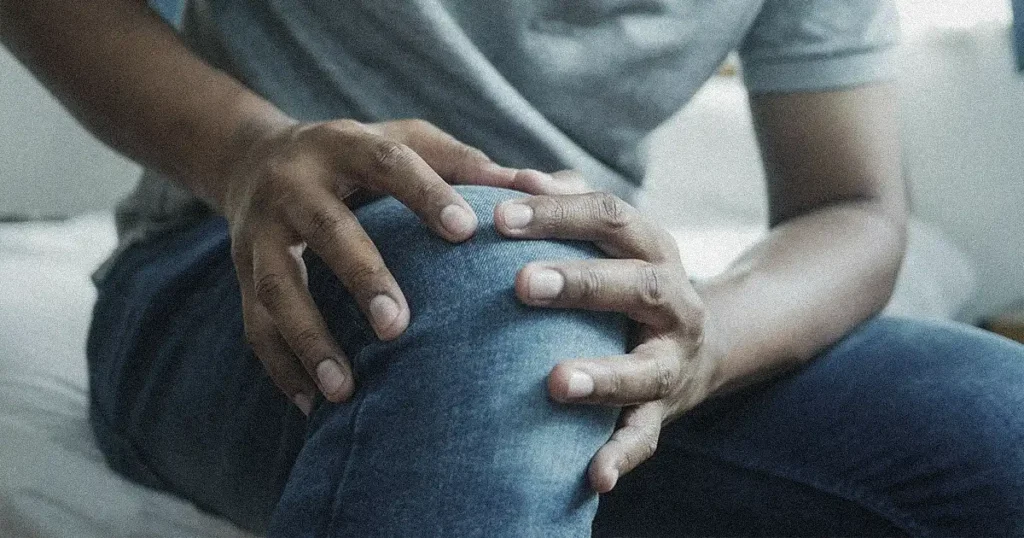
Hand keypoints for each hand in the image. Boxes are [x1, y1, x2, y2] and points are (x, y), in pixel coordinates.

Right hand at [222, 118, 570, 414]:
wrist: (256, 160)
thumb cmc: (359, 159)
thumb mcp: (405, 144)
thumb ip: (467, 165)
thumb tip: (547, 187)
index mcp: (344, 145)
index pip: (388, 162)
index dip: (426, 193)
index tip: (466, 231)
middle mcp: (295, 184)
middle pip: (326, 229)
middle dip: (361, 276)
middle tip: (399, 326)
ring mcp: (260, 231)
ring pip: (278, 287)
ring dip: (309, 339)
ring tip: (343, 390)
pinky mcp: (241, 273)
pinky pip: (253, 325)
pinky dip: (282, 367)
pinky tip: (313, 405)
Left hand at [494, 188, 719, 492]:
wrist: (706, 342)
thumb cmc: (630, 279)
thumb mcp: (614, 238)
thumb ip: (567, 205)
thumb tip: (517, 177)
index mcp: (652, 248)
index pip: (609, 217)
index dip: (558, 213)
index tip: (499, 216)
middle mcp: (674, 299)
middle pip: (636, 284)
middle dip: (581, 283)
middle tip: (521, 284)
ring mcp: (673, 359)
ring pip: (646, 367)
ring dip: (603, 375)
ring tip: (555, 383)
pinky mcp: (666, 409)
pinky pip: (646, 436)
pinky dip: (621, 456)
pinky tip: (593, 476)